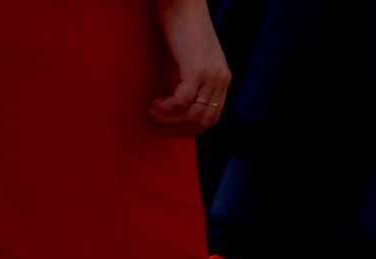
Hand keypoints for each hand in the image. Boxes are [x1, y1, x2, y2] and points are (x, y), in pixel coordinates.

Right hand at [150, 0, 232, 135]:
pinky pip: (182, 102)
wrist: (182, 6)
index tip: (170, 128)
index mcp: (223, 79)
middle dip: (178, 128)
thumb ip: (188, 85)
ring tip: (152, 111)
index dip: (190, 129)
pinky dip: (166, 108)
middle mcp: (221, 80)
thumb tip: (175, 109)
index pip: (213, 118)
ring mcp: (210, 76)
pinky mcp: (196, 70)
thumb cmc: (181, 31)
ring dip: (169, 119)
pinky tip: (155, 102)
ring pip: (192, 115)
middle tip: (157, 122)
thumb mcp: (189, 64)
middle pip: (203, 121)